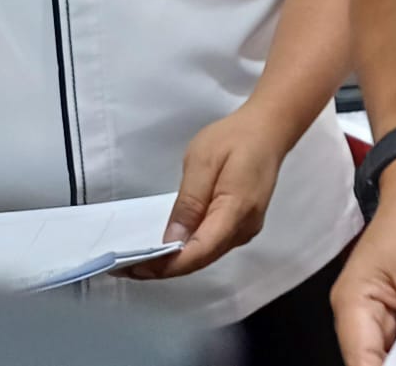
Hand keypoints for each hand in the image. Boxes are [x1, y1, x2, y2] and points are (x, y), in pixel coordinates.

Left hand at [129, 106, 287, 279]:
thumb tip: (172, 241)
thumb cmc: (235, 137)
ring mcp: (246, 229)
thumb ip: (189, 202)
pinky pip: (213, 245)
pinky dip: (189, 250)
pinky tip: (169, 246)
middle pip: (201, 259)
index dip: (166, 266)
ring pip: (207, 255)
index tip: (133, 267)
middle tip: (126, 266)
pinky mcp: (243, 225)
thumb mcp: (202, 161)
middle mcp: (244, 228)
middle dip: (164, 267)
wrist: (269, 129)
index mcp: (236, 211)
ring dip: (175, 261)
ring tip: (141, 259)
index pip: (199, 252)